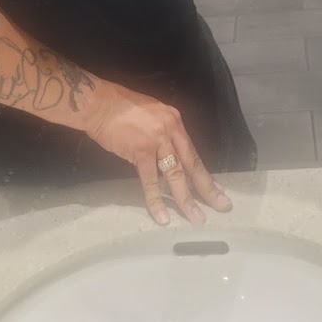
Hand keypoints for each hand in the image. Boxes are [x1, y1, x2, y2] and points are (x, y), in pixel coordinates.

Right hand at [82, 80, 232, 225]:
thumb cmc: (120, 107)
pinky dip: (156, 200)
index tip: (218, 190)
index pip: (193, 153)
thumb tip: (167, 154)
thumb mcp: (152, 114)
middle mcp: (171, 129)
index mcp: (174, 121)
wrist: (99, 103)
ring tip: (196, 218)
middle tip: (222, 206)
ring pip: (176, 175)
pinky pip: (151, 180)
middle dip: (208, 188)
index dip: (205, 174)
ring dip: (186, 199)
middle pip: (192, 164)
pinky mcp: (141, 151)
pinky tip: (162, 216)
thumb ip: (162, 132)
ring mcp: (158, 140)